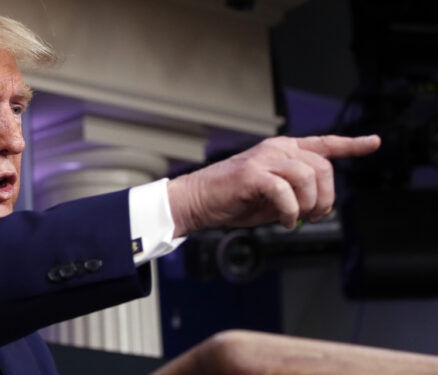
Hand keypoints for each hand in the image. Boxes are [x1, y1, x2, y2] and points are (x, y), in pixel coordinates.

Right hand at [167, 135, 380, 235]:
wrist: (197, 201)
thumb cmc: (231, 199)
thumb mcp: (272, 196)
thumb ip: (295, 194)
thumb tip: (317, 207)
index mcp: (282, 151)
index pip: (324, 144)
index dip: (352, 145)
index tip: (374, 143)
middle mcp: (276, 149)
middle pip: (323, 167)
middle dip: (326, 197)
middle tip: (315, 215)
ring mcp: (264, 159)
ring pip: (308, 177)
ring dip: (309, 204)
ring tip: (297, 219)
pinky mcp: (252, 174)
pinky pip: (285, 191)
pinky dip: (290, 212)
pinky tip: (284, 221)